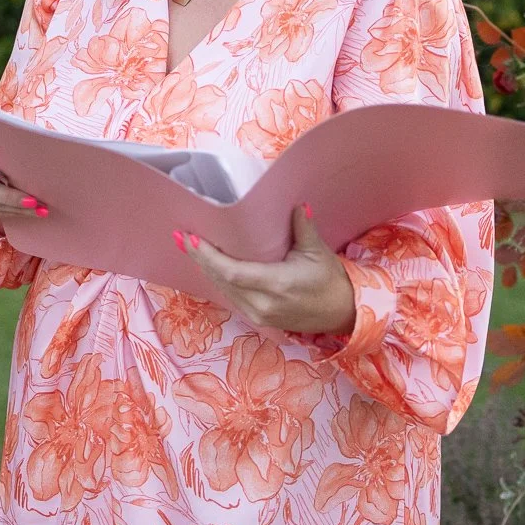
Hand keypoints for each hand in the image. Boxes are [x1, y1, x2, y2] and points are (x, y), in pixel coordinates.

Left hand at [181, 205, 355, 335]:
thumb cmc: (331, 281)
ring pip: (224, 290)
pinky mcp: (259, 320)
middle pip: (222, 281)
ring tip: (189, 247)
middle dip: (200, 259)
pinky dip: (219, 280)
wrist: (343, 314)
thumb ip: (303, 227)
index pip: (233, 272)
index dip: (208, 257)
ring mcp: (260, 315)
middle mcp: (263, 304)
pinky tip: (209, 265)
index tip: (191, 239)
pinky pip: (232, 297)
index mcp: (277, 285)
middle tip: (181, 237)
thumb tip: (296, 204)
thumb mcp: (319, 251)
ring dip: (206, 269)